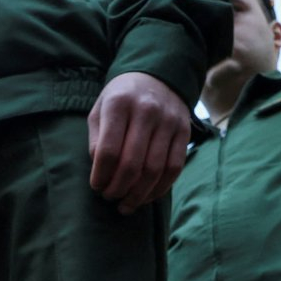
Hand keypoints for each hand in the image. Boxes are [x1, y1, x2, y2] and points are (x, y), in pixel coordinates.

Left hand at [88, 72, 190, 213]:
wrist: (156, 75)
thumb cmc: (121, 98)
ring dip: (138, 194)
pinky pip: (174, 168)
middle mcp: (147, 111)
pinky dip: (159, 188)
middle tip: (110, 197)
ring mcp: (169, 122)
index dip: (101, 175)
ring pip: (155, 170)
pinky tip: (146, 196)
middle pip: (132, 164)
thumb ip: (97, 139)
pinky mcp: (184, 132)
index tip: (96, 186)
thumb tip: (100, 171)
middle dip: (118, 188)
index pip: (109, 151)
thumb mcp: (100, 109)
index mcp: (120, 104)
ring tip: (126, 204)